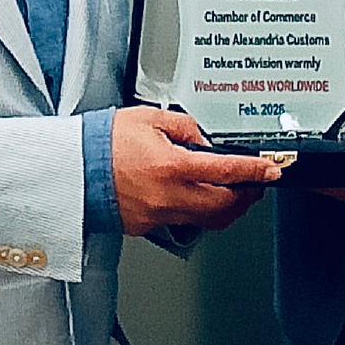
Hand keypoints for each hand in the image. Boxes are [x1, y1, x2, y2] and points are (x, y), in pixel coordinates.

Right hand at [111, 106, 281, 235]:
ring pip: (208, 220)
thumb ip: (185, 127)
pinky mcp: (148, 226)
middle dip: (247, 195)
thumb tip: (204, 141)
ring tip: (235, 192)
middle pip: (224, 205)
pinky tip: (201, 197)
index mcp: (171, 165)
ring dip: (228, 208)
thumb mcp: (151, 118)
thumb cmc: (105, 141)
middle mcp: (168, 195)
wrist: (73, 169)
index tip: (271, 170)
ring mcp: (158, 215)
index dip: (254, 171)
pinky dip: (201, 212)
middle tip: (257, 183)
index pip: (226, 171)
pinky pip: (184, 222)